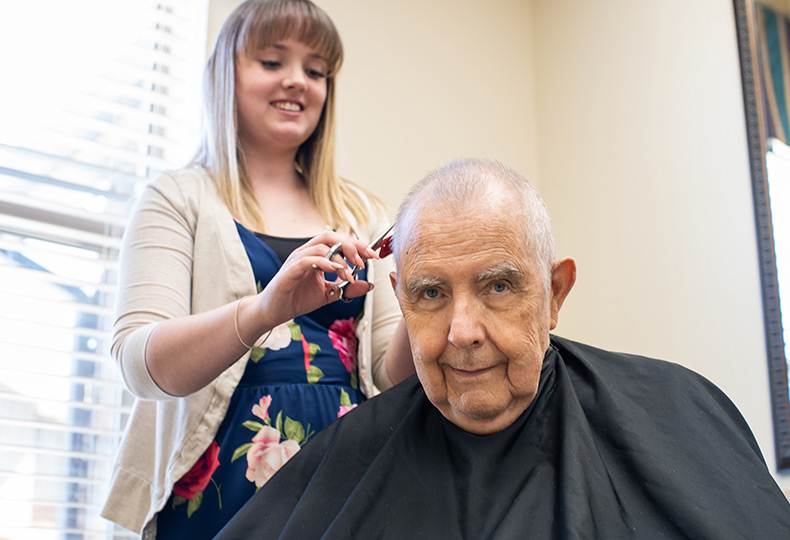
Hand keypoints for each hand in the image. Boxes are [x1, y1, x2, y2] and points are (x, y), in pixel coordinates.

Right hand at [251, 230, 377, 326]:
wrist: (273, 312)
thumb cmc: (297, 299)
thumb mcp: (328, 295)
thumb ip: (347, 289)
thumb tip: (368, 284)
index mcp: (316, 255)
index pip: (339, 241)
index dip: (358, 245)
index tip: (374, 255)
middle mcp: (306, 252)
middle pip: (331, 236)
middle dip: (351, 246)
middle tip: (364, 261)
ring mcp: (297, 259)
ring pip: (321, 246)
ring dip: (340, 259)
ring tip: (349, 275)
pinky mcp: (290, 270)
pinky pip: (308, 259)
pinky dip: (324, 262)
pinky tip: (336, 271)